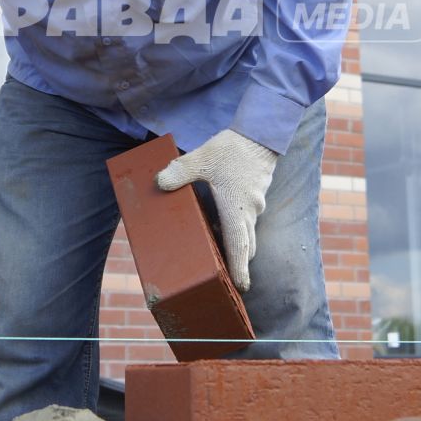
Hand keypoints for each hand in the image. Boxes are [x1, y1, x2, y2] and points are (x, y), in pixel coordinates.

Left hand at [156, 130, 278, 291]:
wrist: (261, 133)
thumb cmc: (234, 149)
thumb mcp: (202, 159)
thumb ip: (180, 172)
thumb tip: (159, 183)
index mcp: (236, 211)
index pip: (239, 249)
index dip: (239, 270)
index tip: (241, 287)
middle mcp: (249, 212)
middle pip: (245, 246)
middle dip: (236, 261)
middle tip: (224, 273)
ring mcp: (255, 204)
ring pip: (246, 231)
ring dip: (234, 241)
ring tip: (213, 243)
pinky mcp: (255, 194)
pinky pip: (246, 217)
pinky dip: (235, 224)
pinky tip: (218, 215)